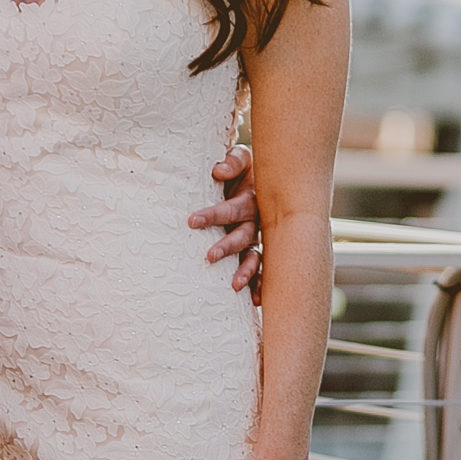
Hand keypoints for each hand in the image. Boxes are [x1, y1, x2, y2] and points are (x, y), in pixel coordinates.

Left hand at [192, 143, 262, 298]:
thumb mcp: (243, 159)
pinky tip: (256, 300)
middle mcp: (257, 220)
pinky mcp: (258, 249)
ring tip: (233, 286)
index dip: (213, 215)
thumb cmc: (246, 170)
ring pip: (255, 256)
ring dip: (246, 271)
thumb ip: (232, 161)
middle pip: (244, 235)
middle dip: (227, 246)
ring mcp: (258, 237)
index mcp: (251, 199)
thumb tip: (217, 171)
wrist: (269, 177)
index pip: (232, 209)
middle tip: (208, 256)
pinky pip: (262, 269)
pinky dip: (261, 284)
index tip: (192, 221)